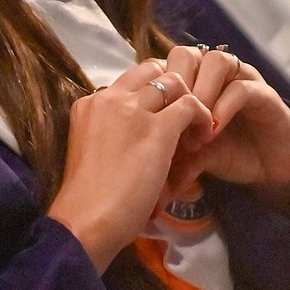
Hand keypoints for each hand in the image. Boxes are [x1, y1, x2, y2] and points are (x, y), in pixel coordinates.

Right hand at [49, 57, 213, 272]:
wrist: (86, 219)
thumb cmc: (87, 199)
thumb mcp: (92, 151)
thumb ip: (113, 134)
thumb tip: (140, 140)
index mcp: (89, 104)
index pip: (129, 81)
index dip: (150, 94)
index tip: (161, 115)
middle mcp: (110, 98)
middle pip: (151, 70)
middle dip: (172, 87)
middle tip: (182, 115)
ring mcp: (133, 110)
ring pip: (174, 82)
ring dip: (190, 100)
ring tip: (195, 129)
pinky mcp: (158, 128)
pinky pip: (191, 105)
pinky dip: (203, 118)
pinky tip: (203, 138)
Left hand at [164, 46, 289, 207]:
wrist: (269, 170)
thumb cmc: (228, 154)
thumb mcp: (194, 155)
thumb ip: (173, 152)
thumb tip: (146, 169)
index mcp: (193, 80)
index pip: (165, 64)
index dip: (156, 89)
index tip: (151, 120)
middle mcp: (216, 73)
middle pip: (185, 54)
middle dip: (177, 84)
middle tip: (172, 117)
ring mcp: (241, 78)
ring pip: (215, 60)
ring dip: (201, 91)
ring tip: (196, 124)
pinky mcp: (265, 93)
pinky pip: (241, 88)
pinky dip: (223, 107)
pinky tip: (213, 131)